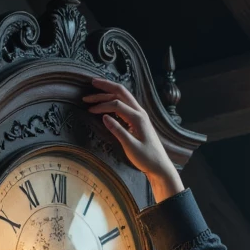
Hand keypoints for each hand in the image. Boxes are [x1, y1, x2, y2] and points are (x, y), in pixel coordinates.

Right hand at [83, 76, 183, 202]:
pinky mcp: (138, 120)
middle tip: (91, 82)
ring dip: (108, 93)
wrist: (160, 166)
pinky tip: (106, 103)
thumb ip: (118, 130)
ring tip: (94, 92)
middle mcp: (140, 112)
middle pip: (121, 92)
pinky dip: (114, 101)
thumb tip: (104, 117)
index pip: (116, 104)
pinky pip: (125, 105)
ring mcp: (140, 115)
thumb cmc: (147, 159)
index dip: (101, 105)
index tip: (89, 110)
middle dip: (105, 87)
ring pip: (123, 97)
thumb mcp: (131, 147)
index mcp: (138, 118)